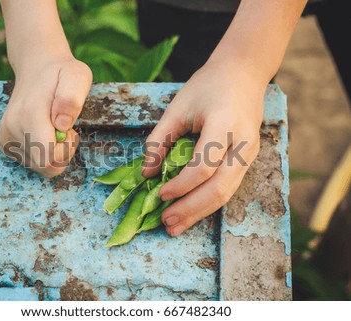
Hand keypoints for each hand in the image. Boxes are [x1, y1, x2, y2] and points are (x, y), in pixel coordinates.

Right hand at [0, 56, 91, 177]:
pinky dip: (42, 152)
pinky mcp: (3, 143)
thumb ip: (71, 99)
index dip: (66, 150)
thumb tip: (62, 126)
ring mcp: (5, 137)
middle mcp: (12, 128)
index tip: (69, 130)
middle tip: (64, 129)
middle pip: (45, 167)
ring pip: (39, 167)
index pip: (47, 159)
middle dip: (62, 153)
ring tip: (54, 127)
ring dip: (53, 153)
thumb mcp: (77, 77)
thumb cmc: (62, 74)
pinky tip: (43, 132)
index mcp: (30, 115)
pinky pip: (30, 163)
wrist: (37, 68)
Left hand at [142, 61, 265, 236]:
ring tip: (177, 226)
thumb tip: (145, 174)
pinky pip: (230, 187)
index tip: (159, 194)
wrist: (244, 73)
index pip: (203, 167)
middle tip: (166, 222)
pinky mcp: (249, 159)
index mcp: (225, 125)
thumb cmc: (207, 86)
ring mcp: (251, 153)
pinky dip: (209, 202)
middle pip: (219, 188)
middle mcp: (243, 144)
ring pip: (227, 193)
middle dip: (190, 209)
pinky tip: (192, 212)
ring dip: (200, 212)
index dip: (180, 185)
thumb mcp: (178, 108)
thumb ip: (159, 141)